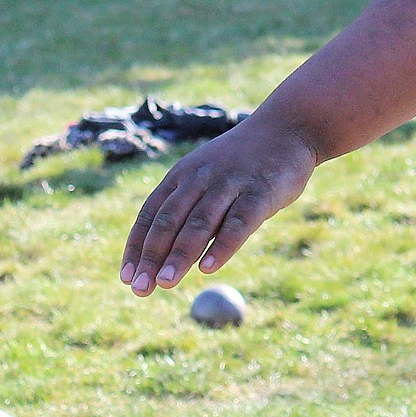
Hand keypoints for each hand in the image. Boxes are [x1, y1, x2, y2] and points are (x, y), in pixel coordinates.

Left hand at [120, 118, 317, 296]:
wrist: (288, 128)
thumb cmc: (245, 161)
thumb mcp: (210, 177)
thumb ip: (192, 209)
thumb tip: (167, 255)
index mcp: (183, 174)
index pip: (151, 213)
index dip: (137, 246)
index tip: (127, 277)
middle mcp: (202, 177)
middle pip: (170, 220)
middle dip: (152, 256)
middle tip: (140, 288)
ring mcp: (231, 183)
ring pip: (199, 223)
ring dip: (180, 255)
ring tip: (165, 283)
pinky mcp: (261, 192)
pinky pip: (239, 222)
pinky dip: (222, 246)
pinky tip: (208, 268)